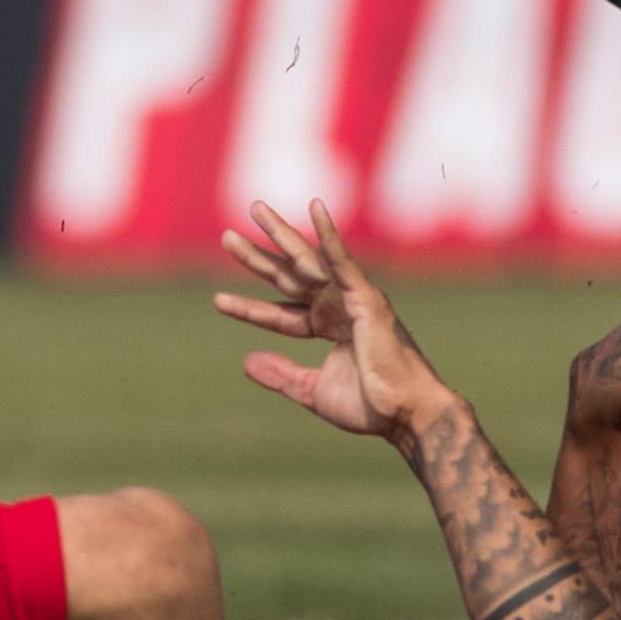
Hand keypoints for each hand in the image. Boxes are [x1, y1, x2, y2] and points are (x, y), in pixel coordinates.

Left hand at [217, 203, 448, 443]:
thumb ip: (282, 374)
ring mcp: (351, 297)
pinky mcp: (365, 295)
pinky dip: (329, 234)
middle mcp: (337, 305)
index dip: (250, 308)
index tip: (218, 300)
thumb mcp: (313, 391)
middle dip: (258, 257)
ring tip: (254, 208)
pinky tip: (315, 207)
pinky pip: (342, 260)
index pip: (281, 312)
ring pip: (307, 261)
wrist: (403, 413)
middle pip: (288, 277)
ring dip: (281, 234)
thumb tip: (247, 361)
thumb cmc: (369, 406)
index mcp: (328, 325)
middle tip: (226, 236)